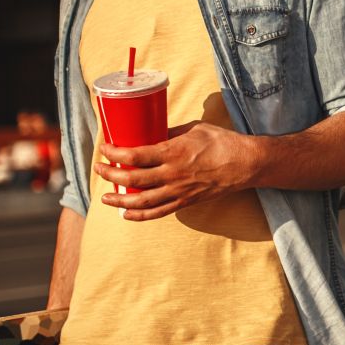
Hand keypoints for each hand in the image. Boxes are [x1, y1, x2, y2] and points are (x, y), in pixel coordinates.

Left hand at [97, 121, 261, 220]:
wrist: (245, 164)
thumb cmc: (221, 142)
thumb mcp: (193, 128)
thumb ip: (169, 132)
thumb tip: (150, 132)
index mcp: (173, 152)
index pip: (135, 155)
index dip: (115, 153)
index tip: (104, 148)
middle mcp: (172, 175)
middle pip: (132, 179)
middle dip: (110, 174)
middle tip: (98, 168)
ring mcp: (178, 191)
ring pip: (141, 201)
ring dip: (119, 200)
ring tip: (105, 197)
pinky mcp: (184, 202)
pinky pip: (158, 213)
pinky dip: (139, 216)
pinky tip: (126, 213)